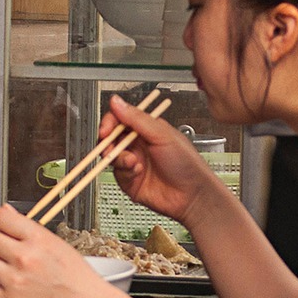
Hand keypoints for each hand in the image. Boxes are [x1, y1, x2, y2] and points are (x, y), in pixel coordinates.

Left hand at [0, 206, 126, 297]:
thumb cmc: (78, 278)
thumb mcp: (57, 243)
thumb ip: (28, 228)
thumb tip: (5, 213)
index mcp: (37, 239)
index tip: (1, 226)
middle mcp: (24, 257)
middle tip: (5, 250)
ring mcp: (14, 280)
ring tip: (5, 267)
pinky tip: (8, 284)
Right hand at [98, 95, 231, 226]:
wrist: (191, 195)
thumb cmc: (186, 163)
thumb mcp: (162, 135)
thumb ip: (136, 118)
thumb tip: (116, 102)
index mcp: (146, 129)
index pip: (120, 119)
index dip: (110, 122)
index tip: (106, 129)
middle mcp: (138, 145)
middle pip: (111, 138)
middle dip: (107, 141)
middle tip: (108, 145)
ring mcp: (133, 163)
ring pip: (111, 156)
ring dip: (118, 157)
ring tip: (132, 162)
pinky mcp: (130, 181)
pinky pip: (117, 174)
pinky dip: (125, 172)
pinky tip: (138, 172)